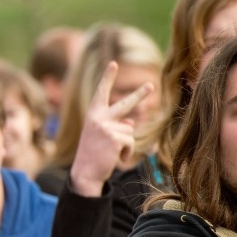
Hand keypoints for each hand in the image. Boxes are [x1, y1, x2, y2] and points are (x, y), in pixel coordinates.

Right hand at [69, 61, 153, 197]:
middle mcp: (98, 117)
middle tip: (151, 85)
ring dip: (125, 144)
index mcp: (93, 115)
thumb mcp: (102, 137)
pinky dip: (126, 153)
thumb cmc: (93, 155)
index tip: (113, 63)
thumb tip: (132, 122)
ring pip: (130, 131)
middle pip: (125, 104)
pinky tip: (114, 158)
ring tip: (111, 153)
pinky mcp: (114, 137)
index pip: (101, 93)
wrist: (85, 172)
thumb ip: (116, 126)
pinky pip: (130, 142)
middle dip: (139, 94)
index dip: (107, 78)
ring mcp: (106, 126)